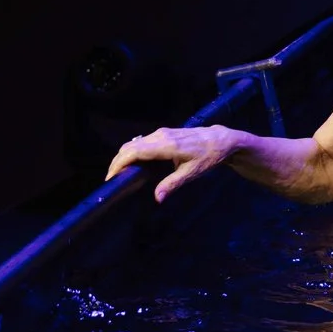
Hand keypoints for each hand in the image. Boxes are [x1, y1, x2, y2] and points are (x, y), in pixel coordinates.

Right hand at [107, 124, 245, 201]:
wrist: (221, 140)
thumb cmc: (209, 157)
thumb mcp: (192, 173)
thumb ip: (172, 184)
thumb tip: (157, 198)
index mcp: (166, 145)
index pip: (134, 152)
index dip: (119, 163)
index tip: (110, 177)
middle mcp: (160, 136)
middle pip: (130, 146)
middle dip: (117, 161)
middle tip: (111, 179)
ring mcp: (162, 132)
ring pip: (135, 143)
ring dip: (124, 156)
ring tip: (119, 173)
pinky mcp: (164, 133)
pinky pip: (143, 141)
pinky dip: (133, 152)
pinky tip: (133, 164)